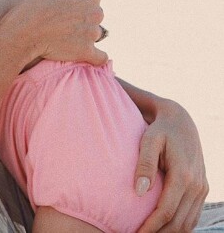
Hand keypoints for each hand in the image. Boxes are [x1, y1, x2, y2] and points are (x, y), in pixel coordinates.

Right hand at [12, 0, 107, 66]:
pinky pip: (100, 57)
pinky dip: (95, 57)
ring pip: (94, 34)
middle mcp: (97, 12)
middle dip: (83, 18)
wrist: (25, 30)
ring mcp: (93, 33)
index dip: (78, 2)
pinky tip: (85, 54)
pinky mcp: (87, 51)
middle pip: (95, 16)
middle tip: (62, 22)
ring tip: (63, 36)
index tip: (65, 7)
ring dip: (84, 36)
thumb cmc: (36, 3)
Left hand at [136, 99, 207, 231]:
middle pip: (179, 222)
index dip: (151, 226)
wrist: (180, 121)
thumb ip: (144, 164)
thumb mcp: (149, 141)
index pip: (167, 211)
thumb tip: (139, 192)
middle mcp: (196, 185)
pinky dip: (180, 225)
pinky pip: (193, 215)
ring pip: (188, 223)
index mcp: (183, 175)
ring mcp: (201, 188)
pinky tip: (163, 227)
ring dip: (170, 232)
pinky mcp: (201, 188)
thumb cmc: (159, 130)